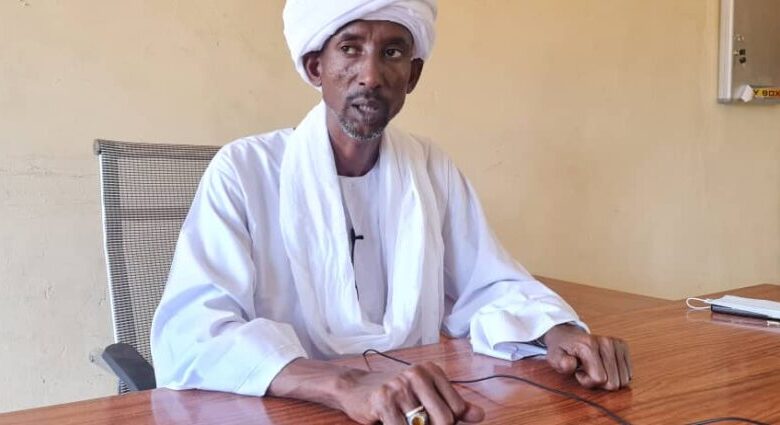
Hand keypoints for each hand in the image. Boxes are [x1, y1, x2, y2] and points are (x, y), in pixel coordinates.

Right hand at [268, 358, 483, 424]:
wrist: (355, 387)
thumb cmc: (393, 392)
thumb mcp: (425, 393)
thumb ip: (453, 404)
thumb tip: (479, 416)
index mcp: (431, 370)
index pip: (457, 408)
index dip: (451, 424)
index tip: (434, 422)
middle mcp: (417, 374)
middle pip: (444, 419)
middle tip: (419, 423)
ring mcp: (399, 386)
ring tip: (405, 421)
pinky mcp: (383, 401)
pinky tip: (393, 422)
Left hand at [542, 324, 631, 390]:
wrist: (568, 335)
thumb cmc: (562, 348)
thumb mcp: (554, 357)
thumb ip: (560, 363)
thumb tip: (571, 364)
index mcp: (589, 346)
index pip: (600, 379)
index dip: (588, 382)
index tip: (579, 372)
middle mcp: (606, 343)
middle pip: (613, 382)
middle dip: (599, 382)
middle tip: (587, 371)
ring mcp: (616, 344)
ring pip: (623, 379)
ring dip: (608, 379)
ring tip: (595, 368)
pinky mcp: (623, 346)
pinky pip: (628, 374)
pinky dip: (616, 374)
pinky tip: (604, 366)